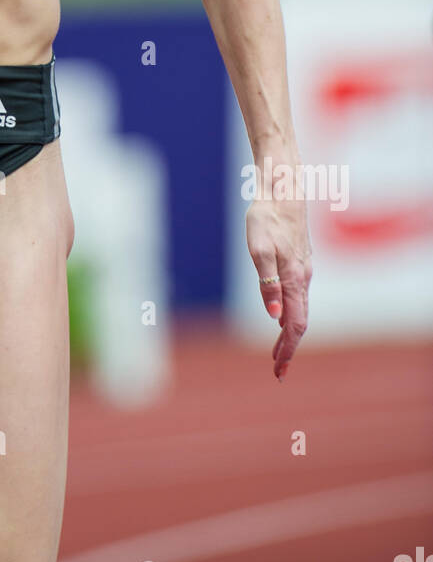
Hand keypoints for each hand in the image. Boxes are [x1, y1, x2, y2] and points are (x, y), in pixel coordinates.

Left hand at [245, 169, 312, 381]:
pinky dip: (290, 314)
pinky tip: (281, 317)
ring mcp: (303, 271)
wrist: (281, 191)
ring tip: (277, 352)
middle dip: (288, 348)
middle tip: (278, 371)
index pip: (294, 324)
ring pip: (299, 310)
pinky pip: (298, 297)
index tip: (278, 369)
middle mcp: (302, 278)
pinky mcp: (299, 263)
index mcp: (294, 279)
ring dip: (288, 334)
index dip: (286, 349)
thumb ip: (266, 283)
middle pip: (298, 322)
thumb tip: (273, 315)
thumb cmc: (266, 218)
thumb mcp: (259, 249)